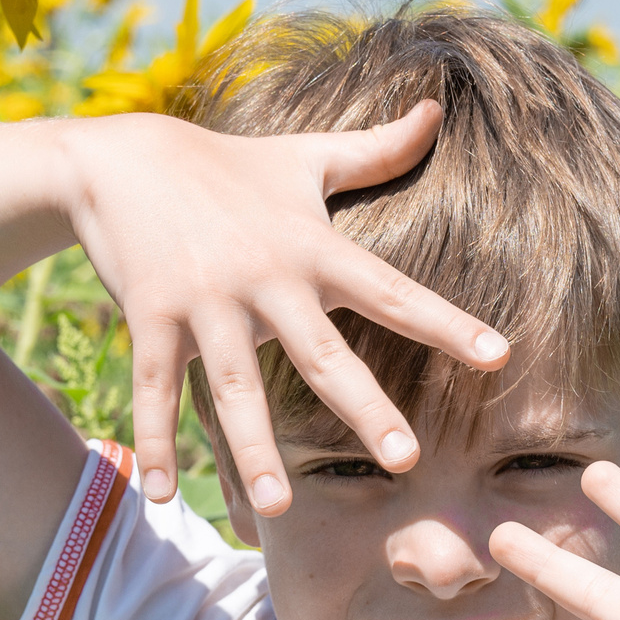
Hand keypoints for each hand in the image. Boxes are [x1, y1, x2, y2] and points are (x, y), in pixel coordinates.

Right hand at [59, 103, 508, 513]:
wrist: (121, 157)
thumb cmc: (228, 165)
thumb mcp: (304, 157)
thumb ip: (376, 150)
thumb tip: (437, 111)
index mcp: (311, 246)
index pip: (392, 291)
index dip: (447, 323)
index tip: (498, 357)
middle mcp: (263, 278)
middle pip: (321, 354)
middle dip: (364, 408)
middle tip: (407, 460)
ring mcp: (204, 301)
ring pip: (234, 388)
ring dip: (254, 450)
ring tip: (278, 508)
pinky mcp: (149, 317)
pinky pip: (155, 388)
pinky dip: (154, 440)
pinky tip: (157, 492)